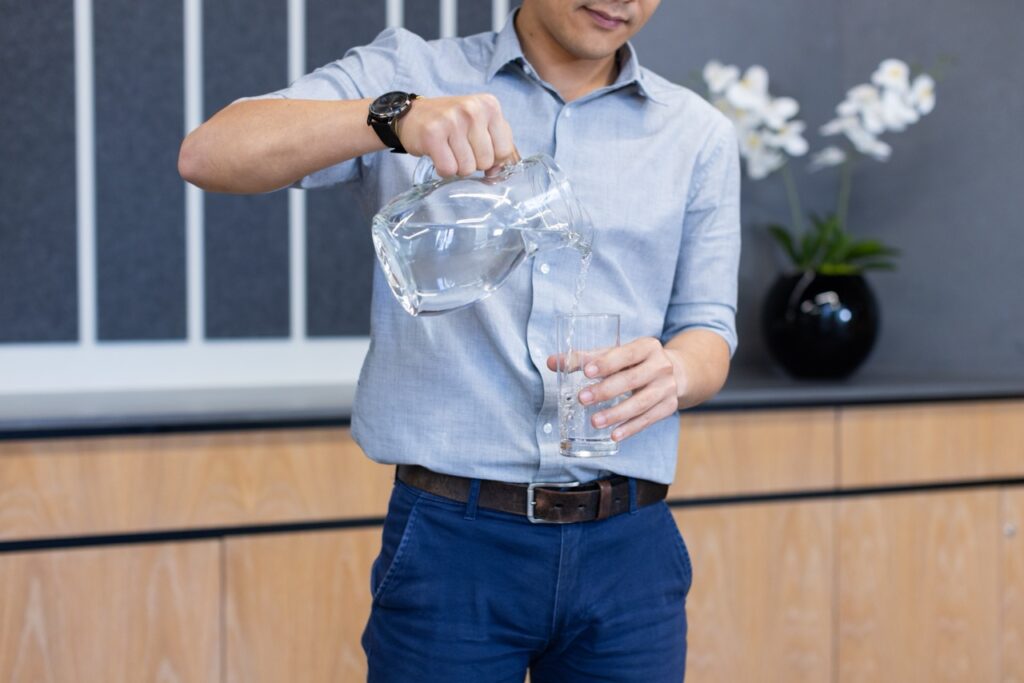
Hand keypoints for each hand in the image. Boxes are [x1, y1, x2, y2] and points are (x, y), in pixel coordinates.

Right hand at [394, 94, 517, 176]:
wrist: (412, 114)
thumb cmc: (451, 123)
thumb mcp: (480, 124)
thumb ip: (497, 145)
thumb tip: (499, 173)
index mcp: (489, 105)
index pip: (505, 151)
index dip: (492, 159)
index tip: (478, 149)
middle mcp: (473, 109)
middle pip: (486, 161)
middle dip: (473, 163)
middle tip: (460, 148)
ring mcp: (452, 120)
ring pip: (467, 168)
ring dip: (457, 167)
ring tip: (448, 150)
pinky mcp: (433, 134)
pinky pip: (448, 170)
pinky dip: (443, 170)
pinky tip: (439, 155)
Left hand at [546, 337, 685, 442]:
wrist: (677, 372)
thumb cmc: (635, 362)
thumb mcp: (616, 354)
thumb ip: (585, 358)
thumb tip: (552, 362)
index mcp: (647, 347)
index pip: (626, 354)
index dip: (606, 363)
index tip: (587, 372)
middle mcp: (661, 366)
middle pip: (632, 380)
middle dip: (606, 390)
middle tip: (583, 399)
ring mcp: (667, 387)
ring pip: (641, 403)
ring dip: (617, 414)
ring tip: (595, 421)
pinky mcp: (669, 406)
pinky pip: (648, 420)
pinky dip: (630, 428)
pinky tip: (614, 435)